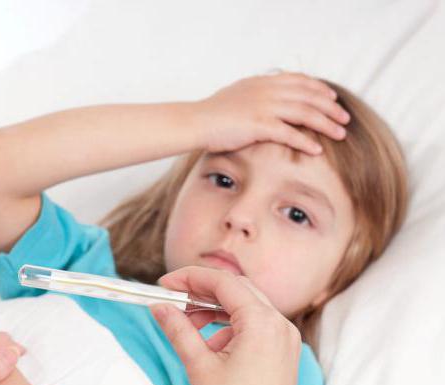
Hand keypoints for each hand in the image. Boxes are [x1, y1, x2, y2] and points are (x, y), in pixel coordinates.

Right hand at [151, 267, 300, 384]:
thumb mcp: (199, 367)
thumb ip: (178, 330)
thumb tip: (159, 306)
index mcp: (263, 324)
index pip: (224, 282)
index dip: (190, 278)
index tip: (164, 284)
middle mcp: (280, 326)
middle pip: (237, 290)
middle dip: (201, 292)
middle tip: (172, 301)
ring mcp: (284, 341)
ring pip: (245, 308)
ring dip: (213, 311)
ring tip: (186, 328)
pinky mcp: (282, 356)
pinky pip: (253, 328)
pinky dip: (227, 328)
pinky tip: (208, 347)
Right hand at [193, 72, 349, 155]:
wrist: (195, 122)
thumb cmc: (211, 114)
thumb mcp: (236, 95)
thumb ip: (254, 94)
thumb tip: (265, 98)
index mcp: (262, 82)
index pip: (299, 80)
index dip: (318, 88)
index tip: (332, 97)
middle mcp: (266, 91)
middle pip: (308, 96)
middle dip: (330, 107)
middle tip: (345, 118)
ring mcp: (263, 107)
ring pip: (305, 113)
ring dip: (326, 124)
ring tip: (340, 134)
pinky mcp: (258, 125)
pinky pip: (289, 133)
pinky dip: (305, 141)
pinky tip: (317, 149)